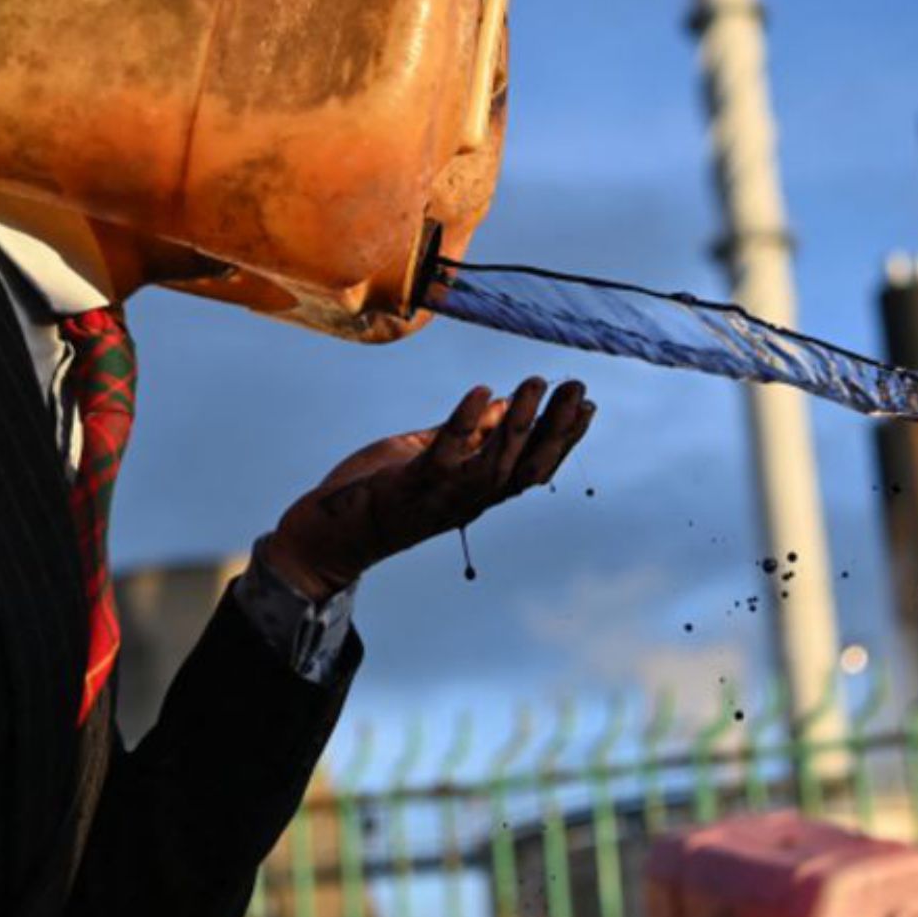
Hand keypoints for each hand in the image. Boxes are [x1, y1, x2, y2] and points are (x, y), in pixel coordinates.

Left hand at [259, 378, 594, 600]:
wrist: (330, 533)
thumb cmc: (380, 492)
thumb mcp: (431, 454)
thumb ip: (469, 434)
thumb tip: (505, 403)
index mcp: (477, 492)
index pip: (532, 468)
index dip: (563, 440)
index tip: (587, 405)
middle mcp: (468, 500)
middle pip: (525, 468)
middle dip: (556, 429)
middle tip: (578, 389)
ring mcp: (441, 496)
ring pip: (494, 463)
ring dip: (520, 423)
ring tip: (537, 383)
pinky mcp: (410, 486)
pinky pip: (445, 455)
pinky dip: (466, 424)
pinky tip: (482, 391)